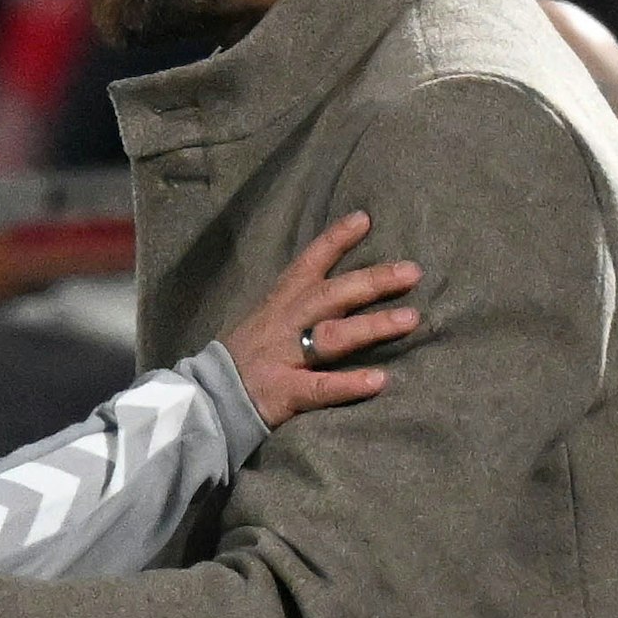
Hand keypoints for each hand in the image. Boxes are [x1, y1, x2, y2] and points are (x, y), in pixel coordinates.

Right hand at [221, 211, 420, 427]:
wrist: (205, 399)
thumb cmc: (244, 357)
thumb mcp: (265, 318)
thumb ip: (298, 304)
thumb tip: (341, 289)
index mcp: (280, 302)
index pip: (308, 263)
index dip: (335, 240)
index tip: (365, 219)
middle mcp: (284, 323)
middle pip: (331, 295)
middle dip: (373, 281)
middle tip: (412, 272)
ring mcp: (284, 357)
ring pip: (332, 337)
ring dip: (372, 326)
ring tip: (411, 318)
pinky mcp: (284, 392)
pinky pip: (320, 387)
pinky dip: (349, 384)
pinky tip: (379, 380)